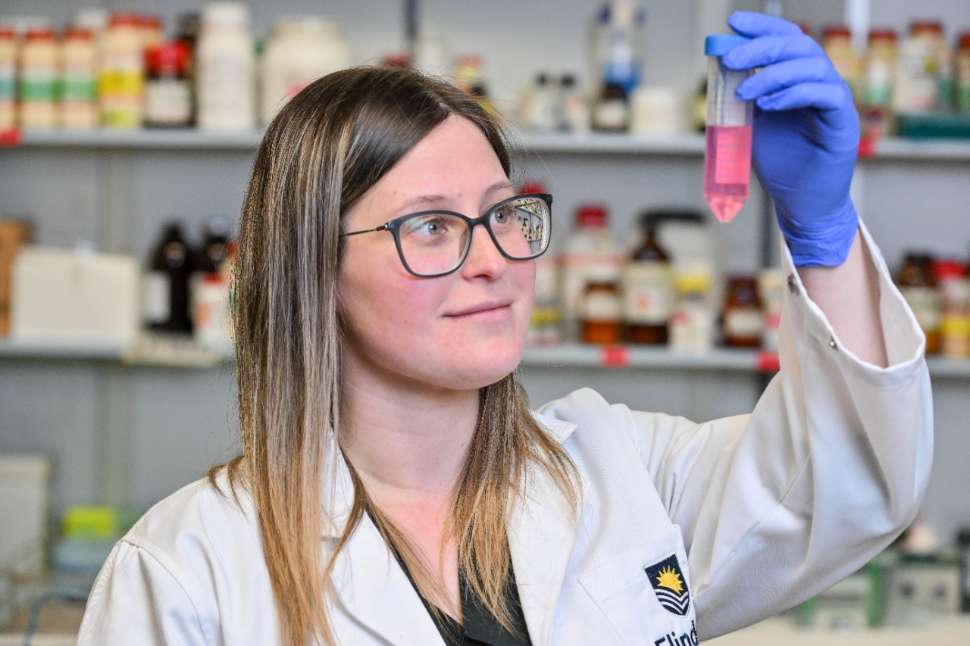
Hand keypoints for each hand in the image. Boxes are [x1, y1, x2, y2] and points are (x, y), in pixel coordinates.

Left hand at [723, 11, 859, 266]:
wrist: (799, 203)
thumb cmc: (780, 164)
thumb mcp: (753, 123)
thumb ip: (744, 97)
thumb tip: (721, 68)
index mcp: (799, 79)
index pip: (786, 40)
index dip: (762, 27)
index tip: (734, 23)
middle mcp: (821, 84)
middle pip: (798, 47)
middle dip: (761, 48)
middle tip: (731, 59)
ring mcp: (835, 101)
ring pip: (813, 66)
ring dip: (773, 74)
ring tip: (745, 92)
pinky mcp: (843, 122)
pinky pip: (825, 94)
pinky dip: (795, 94)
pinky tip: (770, 105)